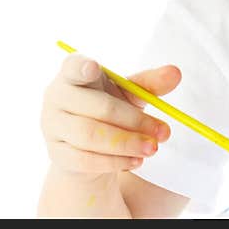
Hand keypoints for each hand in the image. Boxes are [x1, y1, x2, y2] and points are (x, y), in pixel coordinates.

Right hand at [40, 53, 180, 179]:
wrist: (87, 144)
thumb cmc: (108, 106)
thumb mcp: (128, 93)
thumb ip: (149, 83)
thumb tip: (176, 73)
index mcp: (73, 74)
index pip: (72, 67)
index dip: (81, 67)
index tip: (95, 67)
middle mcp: (57, 98)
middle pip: (96, 108)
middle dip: (134, 120)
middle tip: (164, 132)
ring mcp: (52, 127)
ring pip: (91, 136)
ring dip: (127, 143)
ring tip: (153, 148)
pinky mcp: (57, 153)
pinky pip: (86, 160)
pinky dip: (115, 161)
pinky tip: (136, 161)